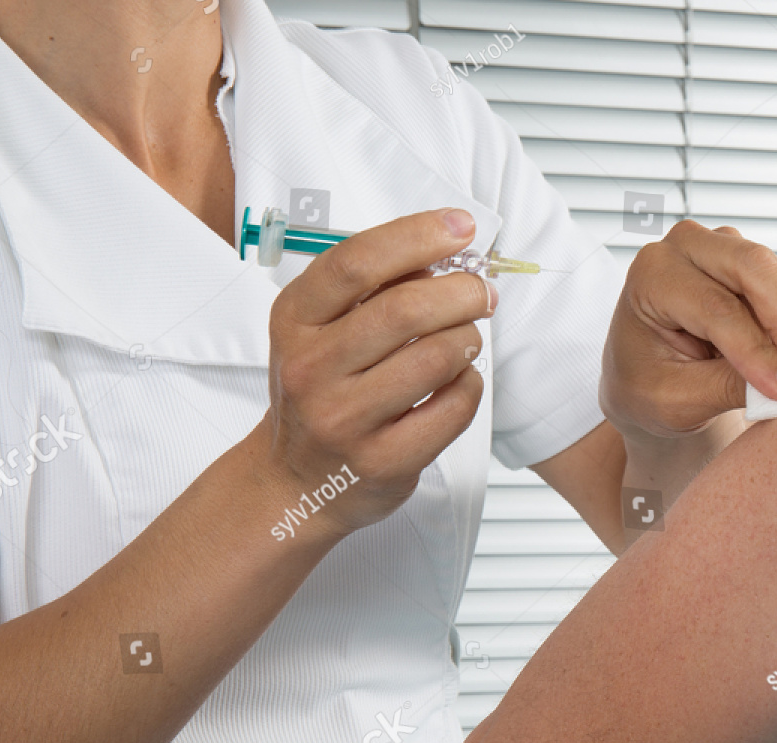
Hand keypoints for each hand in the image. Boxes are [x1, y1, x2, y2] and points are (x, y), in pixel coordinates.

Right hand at [257, 208, 493, 537]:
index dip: (417, 236)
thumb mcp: (320, 332)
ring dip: (467, 339)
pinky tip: (459, 381)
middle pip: (404, 311)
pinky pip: (451, 408)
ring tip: (468, 338)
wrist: (294, 481)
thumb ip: (372, 291)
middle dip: (460, 291)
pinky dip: (469, 386)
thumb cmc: (320, 393)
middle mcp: (311, 369)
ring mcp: (344, 420)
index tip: (461, 227)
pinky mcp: (382, 460)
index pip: (357, 262)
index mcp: (294, 322)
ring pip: (435, 359)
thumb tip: (443, 256)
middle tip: (481, 292)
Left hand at [600, 220, 776, 438]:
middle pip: (752, 266)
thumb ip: (729, 387)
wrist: (641, 379)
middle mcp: (681, 248)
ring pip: (772, 274)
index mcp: (651, 277)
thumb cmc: (646, 386)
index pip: (715, 307)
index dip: (756, 349)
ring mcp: (715, 247)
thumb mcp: (679, 400)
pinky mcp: (742, 260)